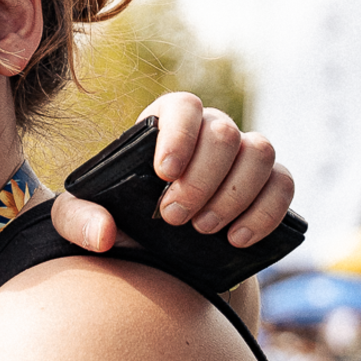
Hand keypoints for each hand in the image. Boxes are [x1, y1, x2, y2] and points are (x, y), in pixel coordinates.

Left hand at [52, 91, 292, 252]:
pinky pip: (284, 184)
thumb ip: (77, 220)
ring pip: (260, 152)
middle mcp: (210, 133)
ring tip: (203, 229)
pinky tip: (237, 238)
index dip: (179, 134)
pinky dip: (265, 211)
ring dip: (234, 194)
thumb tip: (104, 233)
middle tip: (173, 217)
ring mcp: (244, 157)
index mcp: (163, 126)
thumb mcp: (78, 219)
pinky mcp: (269, 185)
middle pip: (224, 133)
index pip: (182, 106)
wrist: (157, 254)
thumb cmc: (118, 221)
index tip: (163, 173)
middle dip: (201, 178)